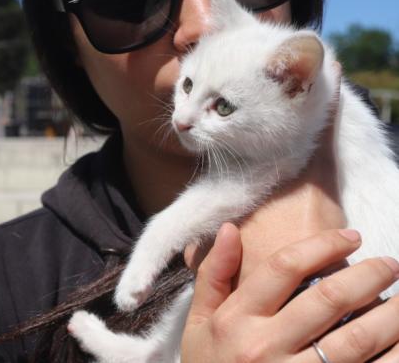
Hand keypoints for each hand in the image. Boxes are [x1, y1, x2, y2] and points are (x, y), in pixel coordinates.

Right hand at [181, 225, 398, 361]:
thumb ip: (213, 276)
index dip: (323, 245)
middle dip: (368, 275)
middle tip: (390, 264)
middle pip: (328, 299)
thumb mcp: (198, 323)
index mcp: (235, 320)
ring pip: (356, 339)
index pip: (284, 268)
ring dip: (391, 314)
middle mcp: (264, 347)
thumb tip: (230, 229)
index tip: (351, 237)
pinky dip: (392, 355)